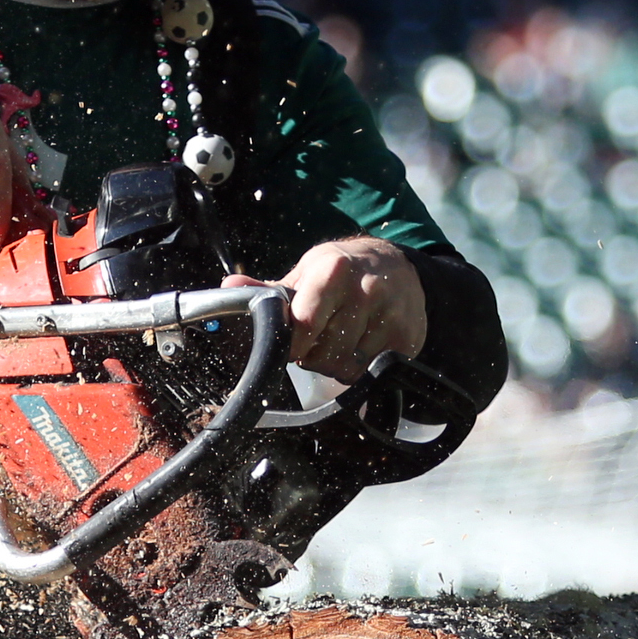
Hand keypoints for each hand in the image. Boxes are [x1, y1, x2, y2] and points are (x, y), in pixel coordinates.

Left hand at [234, 237, 425, 381]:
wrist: (397, 266)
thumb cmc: (343, 271)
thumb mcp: (307, 272)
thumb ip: (268, 289)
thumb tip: (230, 288)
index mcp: (333, 270)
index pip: (303, 326)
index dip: (293, 344)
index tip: (292, 344)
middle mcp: (366, 289)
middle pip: (324, 354)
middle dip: (314, 355)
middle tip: (320, 339)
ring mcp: (391, 315)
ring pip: (347, 367)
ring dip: (337, 364)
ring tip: (341, 340)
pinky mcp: (407, 337)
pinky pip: (371, 372)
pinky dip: (361, 367)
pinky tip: (362, 345)